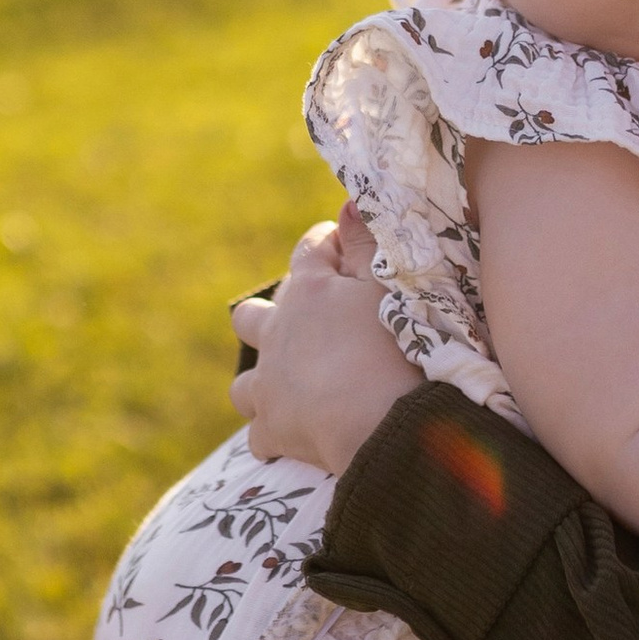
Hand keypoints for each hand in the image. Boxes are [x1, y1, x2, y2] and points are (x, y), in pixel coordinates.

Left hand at [229, 210, 418, 474]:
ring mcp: (269, 386)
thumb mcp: (391, 285)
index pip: (308, 251)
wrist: (381, 423)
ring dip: (259, 382)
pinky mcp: (273, 431)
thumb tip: (348, 201)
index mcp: (309, 291)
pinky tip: (288, 438)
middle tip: (302, 325)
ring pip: (243, 383)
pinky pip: (260, 436)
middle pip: (250, 317)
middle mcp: (277, 335)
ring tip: (284, 387)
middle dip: (267, 316)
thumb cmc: (394, 346)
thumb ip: (368, 242)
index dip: (325, 243)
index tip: (339, 244)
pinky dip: (273, 435)